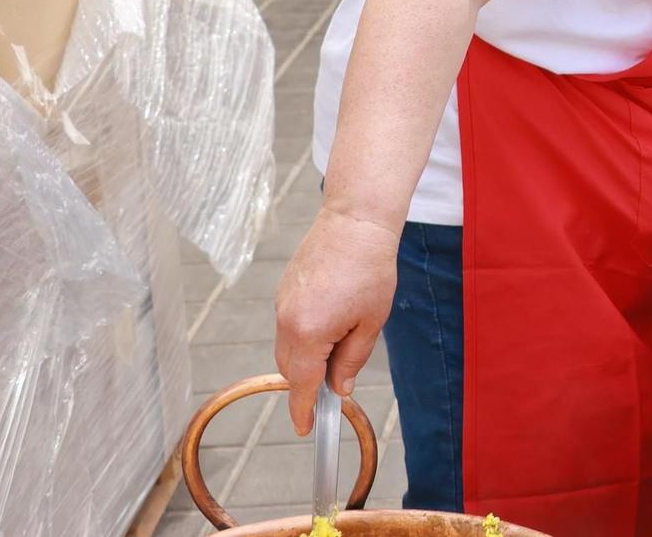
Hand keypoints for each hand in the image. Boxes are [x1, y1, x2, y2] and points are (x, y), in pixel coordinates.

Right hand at [273, 206, 400, 435]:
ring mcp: (281, 305)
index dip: (303, 410)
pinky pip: (288, 325)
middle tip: (334, 385)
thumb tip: (339, 388)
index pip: (300, 384)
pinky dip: (303, 334)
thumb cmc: (370, 269)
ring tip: (341, 341)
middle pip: (290, 368)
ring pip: (287, 347)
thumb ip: (352, 360)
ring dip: (307, 356)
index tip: (306, 428)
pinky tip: (330, 319)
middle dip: (308, 382)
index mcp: (308, 334)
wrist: (355, 222)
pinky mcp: (283, 291)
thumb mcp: (370, 322)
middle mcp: (286, 322)